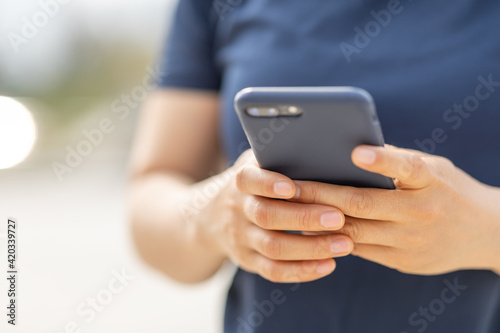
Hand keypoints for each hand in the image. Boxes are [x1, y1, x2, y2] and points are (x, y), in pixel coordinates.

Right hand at [197, 150, 353, 282]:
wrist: (213, 218)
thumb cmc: (254, 183)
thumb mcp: (257, 164)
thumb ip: (279, 158)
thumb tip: (325, 150)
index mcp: (242, 181)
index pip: (249, 180)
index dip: (269, 184)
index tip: (292, 188)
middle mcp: (238, 210)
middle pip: (267, 216)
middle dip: (304, 218)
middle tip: (338, 218)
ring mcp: (241, 238)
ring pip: (273, 247)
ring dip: (311, 247)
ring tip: (344, 244)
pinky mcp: (248, 261)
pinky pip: (274, 271)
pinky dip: (303, 270)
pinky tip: (329, 264)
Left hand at [292, 145, 499, 274]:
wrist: (485, 234)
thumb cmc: (450, 191)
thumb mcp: (433, 168)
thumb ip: (396, 161)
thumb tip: (350, 151)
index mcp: (431, 182)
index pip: (406, 168)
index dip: (381, 160)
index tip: (356, 153)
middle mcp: (422, 213)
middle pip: (362, 204)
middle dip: (320, 194)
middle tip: (290, 185)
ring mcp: (412, 242)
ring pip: (354, 232)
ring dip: (319, 220)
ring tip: (291, 208)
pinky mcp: (404, 262)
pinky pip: (361, 250)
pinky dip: (334, 238)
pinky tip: (312, 228)